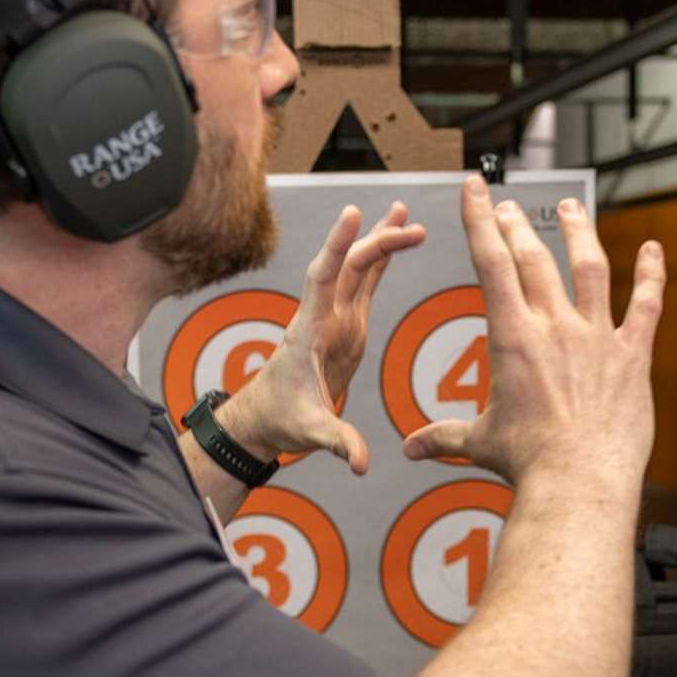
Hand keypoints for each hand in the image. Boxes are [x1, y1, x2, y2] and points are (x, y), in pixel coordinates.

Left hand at [224, 202, 424, 473]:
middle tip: (412, 227)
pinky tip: (395, 240)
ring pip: (357, 268)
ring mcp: (336, 318)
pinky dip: (380, 261)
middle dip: (378, 242)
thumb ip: (338, 442)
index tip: (352, 213)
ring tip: (403, 213)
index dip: (337, 245)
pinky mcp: (347, 326)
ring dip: (379, 240)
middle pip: (349, 266)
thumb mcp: (310, 433)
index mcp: (311, 330)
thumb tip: (361, 463)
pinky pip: (365, 285)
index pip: (323, 277)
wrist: (265, 419)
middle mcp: (322, 316)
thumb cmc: (281, 421)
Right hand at [402, 177, 664, 492]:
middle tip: (507, 206)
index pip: (490, 264)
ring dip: (579, 234)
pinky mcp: (632, 355)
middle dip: (517, 226)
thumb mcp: (481, 442)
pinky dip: (652, 275)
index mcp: (513, 339)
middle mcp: (555, 327)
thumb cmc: (529, 464)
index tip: (475, 189)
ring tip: (571, 210)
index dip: (479, 220)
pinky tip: (655, 249)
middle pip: (534, 258)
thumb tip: (411, 449)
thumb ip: (445, 436)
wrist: (579, 480)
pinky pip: (647, 305)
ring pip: (590, 268)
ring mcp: (597, 337)